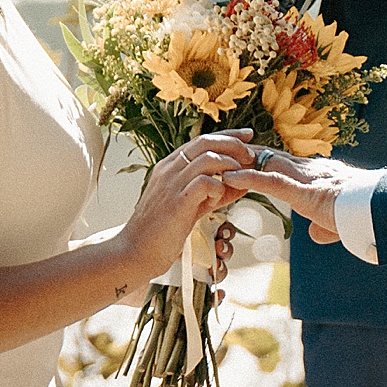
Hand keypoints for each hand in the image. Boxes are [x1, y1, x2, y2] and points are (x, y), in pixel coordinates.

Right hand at [119, 130, 253, 278]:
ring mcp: (172, 184)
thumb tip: (241, 185)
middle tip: (250, 156)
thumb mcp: (189, 205)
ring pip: (208, 159)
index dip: (227, 135)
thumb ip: (211, 193)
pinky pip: (205, 183)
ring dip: (229, 167)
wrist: (136, 251)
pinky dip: (219, 188)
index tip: (247, 135)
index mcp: (169, 166)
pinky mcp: (177, 202)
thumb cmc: (161, 231)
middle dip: (233, 145)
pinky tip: (218, 200)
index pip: (201, 140)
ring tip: (238, 180)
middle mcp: (169, 170)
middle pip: (206, 142)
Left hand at [223, 148, 361, 244]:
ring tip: (212, 162)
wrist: (383, 211)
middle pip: (266, 156)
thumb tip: (314, 234)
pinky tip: (228, 178)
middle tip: (215, 151)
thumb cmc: (365, 215)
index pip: (279, 162)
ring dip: (237, 163)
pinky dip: (247, 179)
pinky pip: (271, 182)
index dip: (257, 158)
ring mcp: (306, 179)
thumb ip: (323, 226)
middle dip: (240, 154)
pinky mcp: (305, 192)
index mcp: (315, 176)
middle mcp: (308, 170)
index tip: (236, 156)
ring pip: (264, 164)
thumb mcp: (338, 222)